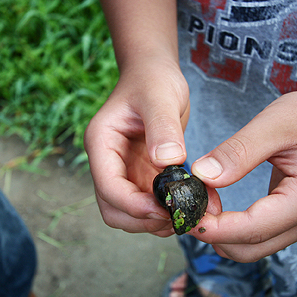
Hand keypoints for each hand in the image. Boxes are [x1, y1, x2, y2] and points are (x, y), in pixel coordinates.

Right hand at [84, 58, 200, 236]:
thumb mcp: (160, 96)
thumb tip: (167, 162)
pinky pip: (151, 203)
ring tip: (188, 213)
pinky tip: (195, 204)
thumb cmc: (152, 79)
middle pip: (114, 209)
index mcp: (102, 143)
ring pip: (131, 213)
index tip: (165, 209)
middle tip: (178, 217)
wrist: (154, 74)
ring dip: (156, 222)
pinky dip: (170, 210)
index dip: (134, 205)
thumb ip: (162, 128)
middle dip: (143, 220)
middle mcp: (108, 162)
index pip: (108, 187)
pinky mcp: (142, 176)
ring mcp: (124, 171)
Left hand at [187, 87, 296, 262]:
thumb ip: (237, 153)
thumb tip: (201, 176)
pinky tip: (216, 203)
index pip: (252, 229)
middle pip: (250, 248)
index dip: (214, 228)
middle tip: (188, 203)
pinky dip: (233, 227)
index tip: (184, 214)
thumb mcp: (273, 124)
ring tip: (201, 199)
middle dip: (214, 234)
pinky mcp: (293, 218)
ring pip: (252, 247)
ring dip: (222, 233)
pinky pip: (258, 235)